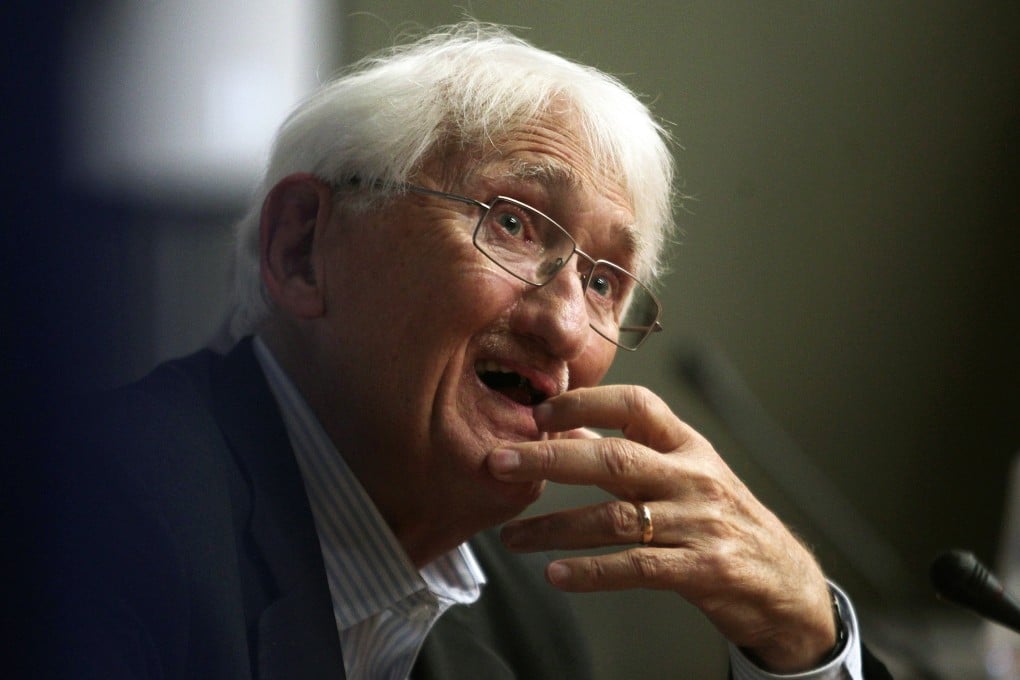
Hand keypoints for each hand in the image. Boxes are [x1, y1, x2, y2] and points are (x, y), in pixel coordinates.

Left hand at [486, 385, 836, 672]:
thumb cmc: (724, 519)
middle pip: (613, 458)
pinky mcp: (703, 570)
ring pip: (615, 518)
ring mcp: (700, 523)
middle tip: (498, 462)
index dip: (584, 402)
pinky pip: (637, 566)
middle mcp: (693, 477)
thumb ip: (633, 452)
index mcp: (687, 445)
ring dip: (554, 527)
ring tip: (512, 537)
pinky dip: (592, 572)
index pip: (635, 405)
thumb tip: (566, 430)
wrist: (786, 582)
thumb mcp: (688, 472)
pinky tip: (556, 575)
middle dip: (549, 458)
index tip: (538, 413)